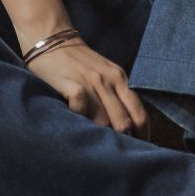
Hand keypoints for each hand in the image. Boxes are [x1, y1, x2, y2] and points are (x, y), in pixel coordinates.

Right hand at [26, 37, 150, 137]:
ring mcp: (91, 83)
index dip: (142, 135)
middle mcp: (110, 81)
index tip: (139, 149)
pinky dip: (79, 121)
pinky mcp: (73, 85)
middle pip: (124, 122)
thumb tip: (127, 127)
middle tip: (115, 155)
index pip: (139, 113)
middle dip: (121, 141)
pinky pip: (81, 111)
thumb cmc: (79, 62)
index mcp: (120, 79)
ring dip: (98, 136)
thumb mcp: (105, 73)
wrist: (52, 39)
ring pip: (103, 122)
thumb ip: (116, 94)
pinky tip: (74, 125)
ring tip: (94, 147)